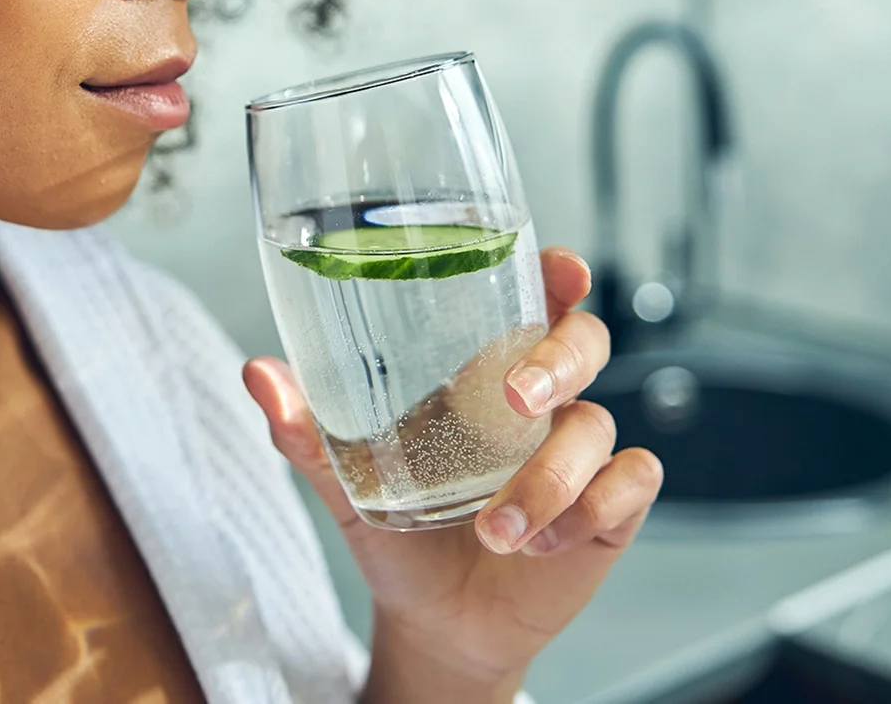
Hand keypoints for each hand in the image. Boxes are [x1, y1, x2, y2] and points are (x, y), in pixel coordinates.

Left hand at [242, 248, 660, 703]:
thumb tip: (258, 373)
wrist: (433, 621)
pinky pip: (633, 483)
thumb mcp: (348, 483)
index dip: (558, 274)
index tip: (563, 270)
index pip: (535, 300)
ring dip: (549, 479)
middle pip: (585, 343)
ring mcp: (580, 451)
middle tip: (517, 402)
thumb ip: (308, 432)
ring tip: (495, 531)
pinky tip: (542, 542)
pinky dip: (592, 508)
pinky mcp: (609, 506)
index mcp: (485, 371)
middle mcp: (542, 402)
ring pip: (596, 428)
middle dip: (560, 362)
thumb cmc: (400, 530)